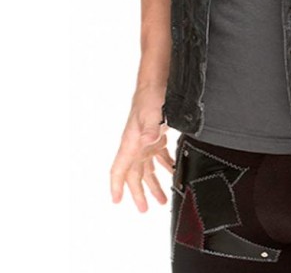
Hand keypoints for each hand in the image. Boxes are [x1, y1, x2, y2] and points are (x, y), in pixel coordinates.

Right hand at [110, 87, 174, 212]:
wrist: (157, 82)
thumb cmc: (150, 97)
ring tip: (162, 199)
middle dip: (139, 193)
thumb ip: (150, 127)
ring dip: (154, 184)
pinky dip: (165, 166)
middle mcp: (136, 144)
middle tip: (145, 209)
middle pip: (134, 174)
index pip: (119, 169)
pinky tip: (172, 172)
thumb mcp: (151, 112)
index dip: (116, 186)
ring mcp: (146, 141)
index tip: (117, 201)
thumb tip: (149, 140)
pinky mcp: (157, 135)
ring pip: (147, 168)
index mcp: (131, 142)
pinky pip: (159, 156)